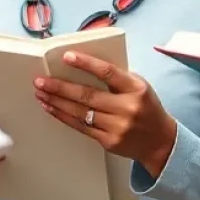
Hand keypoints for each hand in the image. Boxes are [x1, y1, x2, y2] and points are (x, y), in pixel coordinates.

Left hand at [34, 52, 176, 178]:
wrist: (160, 142)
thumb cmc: (146, 107)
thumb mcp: (139, 86)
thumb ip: (116, 78)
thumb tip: (82, 66)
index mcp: (135, 88)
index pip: (108, 72)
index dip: (86, 64)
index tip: (66, 57)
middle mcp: (126, 108)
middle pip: (88, 95)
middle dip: (60, 87)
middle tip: (40, 81)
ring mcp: (117, 127)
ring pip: (80, 112)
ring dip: (57, 102)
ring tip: (40, 93)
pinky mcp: (108, 141)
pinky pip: (81, 127)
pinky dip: (63, 116)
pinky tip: (51, 108)